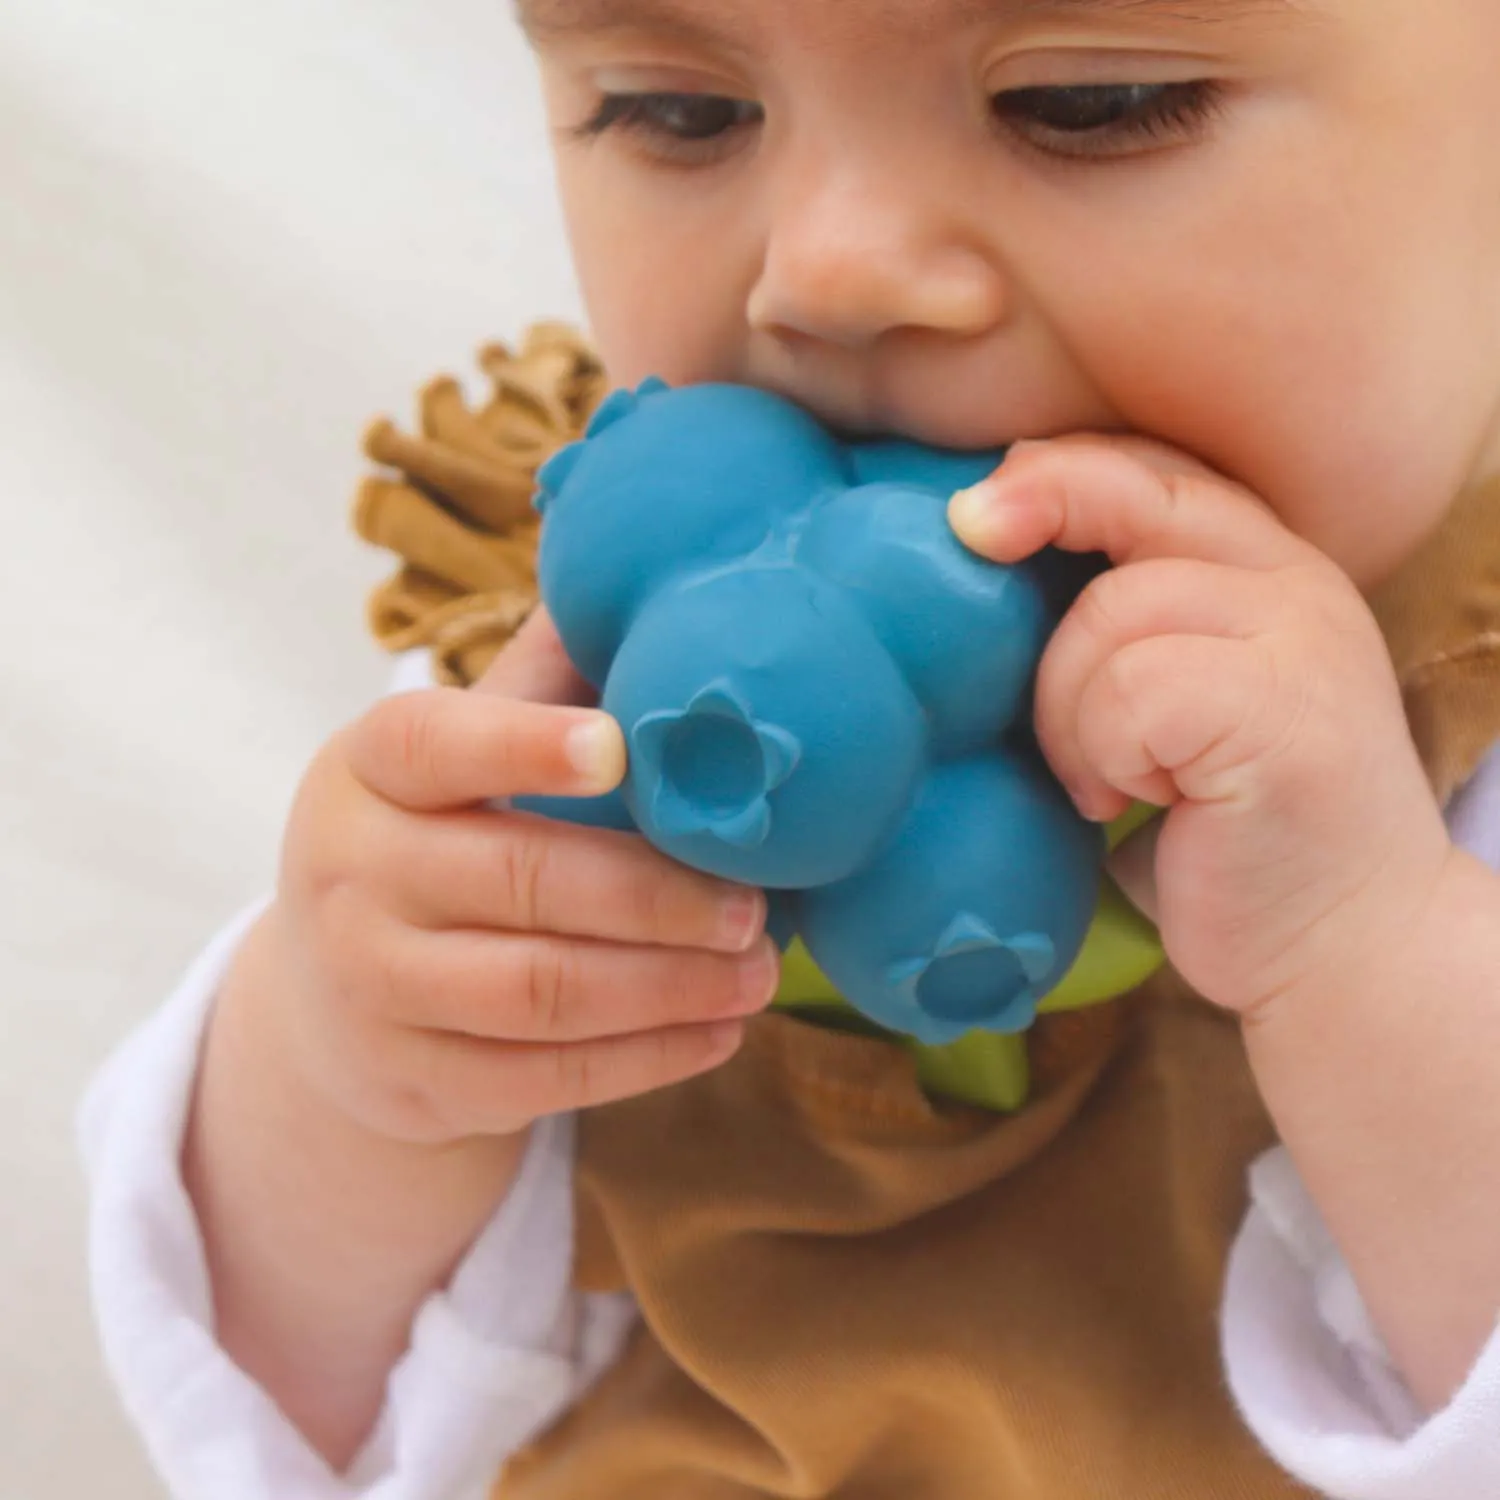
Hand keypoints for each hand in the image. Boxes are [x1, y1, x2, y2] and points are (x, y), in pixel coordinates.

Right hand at [269, 609, 778, 1146]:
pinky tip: (719, 1031)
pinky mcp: (410, 1079)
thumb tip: (649, 560)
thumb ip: (545, 676)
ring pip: (538, 991)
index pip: (434, 741)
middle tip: (757, 905)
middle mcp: (350, 872)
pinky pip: (540, 1078)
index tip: (620, 751)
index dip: (525, 745)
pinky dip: (645, 1058)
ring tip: (761, 971)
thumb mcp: (460, 752)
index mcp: (366, 768)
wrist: (331, 994)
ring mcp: (369, 986)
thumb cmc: (437, 835)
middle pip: (518, 879)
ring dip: (669, 986)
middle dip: (655, 896)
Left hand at [949, 438, 1453, 1019]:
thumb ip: (1124, 629)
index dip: (1056, 470)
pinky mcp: (1281, 715)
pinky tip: (1130, 803)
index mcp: (1271, 571)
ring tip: (1103, 779)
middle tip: (972, 543)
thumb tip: (979, 557)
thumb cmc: (1228, 832)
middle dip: (1038, 510)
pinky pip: (1128, 690)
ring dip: (1067, 708)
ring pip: (1109, 613)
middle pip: (1135, 497)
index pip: (1156, 471)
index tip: (969, 512)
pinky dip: (1100, 752)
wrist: (1339, 948)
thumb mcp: (1175, 705)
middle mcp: (1297, 587)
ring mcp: (1300, 644)